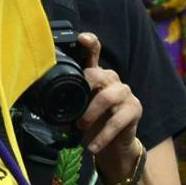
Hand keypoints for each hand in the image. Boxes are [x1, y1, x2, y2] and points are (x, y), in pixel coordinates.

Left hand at [77, 34, 144, 181]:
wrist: (115, 145)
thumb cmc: (94, 124)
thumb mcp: (78, 112)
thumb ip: (68, 105)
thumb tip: (51, 109)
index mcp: (97, 76)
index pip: (95, 53)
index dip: (89, 43)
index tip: (81, 38)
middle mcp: (112, 80)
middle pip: (97, 75)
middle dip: (83, 91)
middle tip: (73, 111)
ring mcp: (125, 93)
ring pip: (107, 97)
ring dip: (90, 114)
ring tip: (81, 128)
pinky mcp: (134, 109)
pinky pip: (117, 120)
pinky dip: (102, 136)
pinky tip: (92, 146)